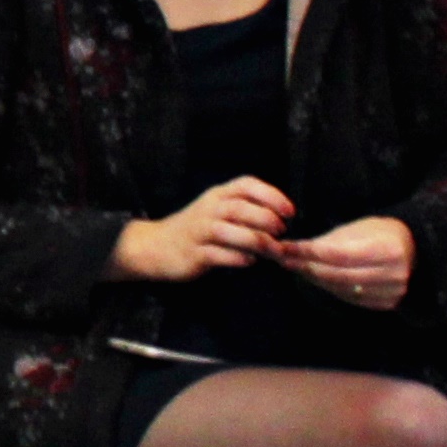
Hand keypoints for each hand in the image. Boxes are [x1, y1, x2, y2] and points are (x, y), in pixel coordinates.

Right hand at [114, 175, 292, 281]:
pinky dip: (238, 258)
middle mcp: (208, 209)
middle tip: (283, 231)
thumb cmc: (197, 228)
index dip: (271, 195)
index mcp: (218, 194)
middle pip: (240, 208)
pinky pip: (219, 254)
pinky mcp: (194, 253)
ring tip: (274, 250)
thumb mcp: (217, 208)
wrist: (156, 246)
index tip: (290, 211)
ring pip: (231, 232)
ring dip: (257, 241)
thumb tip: (282, 217)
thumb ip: (245, 207)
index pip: (247, 185)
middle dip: (266, 219)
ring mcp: (200, 232)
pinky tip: (250, 261)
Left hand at [268, 216, 417, 310]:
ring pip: (341, 289)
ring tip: (295, 267)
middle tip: (284, 259)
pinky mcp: (386, 304)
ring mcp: (391, 292)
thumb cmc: (380, 234)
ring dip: (314, 279)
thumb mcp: (358, 228)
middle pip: (338, 275)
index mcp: (388, 250)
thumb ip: (329, 241)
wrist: (414, 250)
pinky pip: (350, 298)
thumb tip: (294, 250)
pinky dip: (329, 288)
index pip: (339, 254)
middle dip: (307, 267)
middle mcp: (393, 274)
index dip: (310, 252)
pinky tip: (315, 278)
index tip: (287, 247)